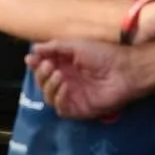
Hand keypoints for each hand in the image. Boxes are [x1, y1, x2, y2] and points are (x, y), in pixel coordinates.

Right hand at [26, 39, 143, 119]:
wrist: (124, 70)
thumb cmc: (103, 54)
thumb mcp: (76, 45)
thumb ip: (55, 47)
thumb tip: (34, 49)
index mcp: (65, 66)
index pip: (43, 67)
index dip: (35, 64)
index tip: (30, 59)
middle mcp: (66, 81)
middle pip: (43, 82)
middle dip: (40, 74)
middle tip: (48, 66)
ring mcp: (72, 96)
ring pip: (48, 96)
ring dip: (48, 85)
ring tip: (58, 74)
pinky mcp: (79, 108)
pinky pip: (61, 108)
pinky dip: (58, 98)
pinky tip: (65, 87)